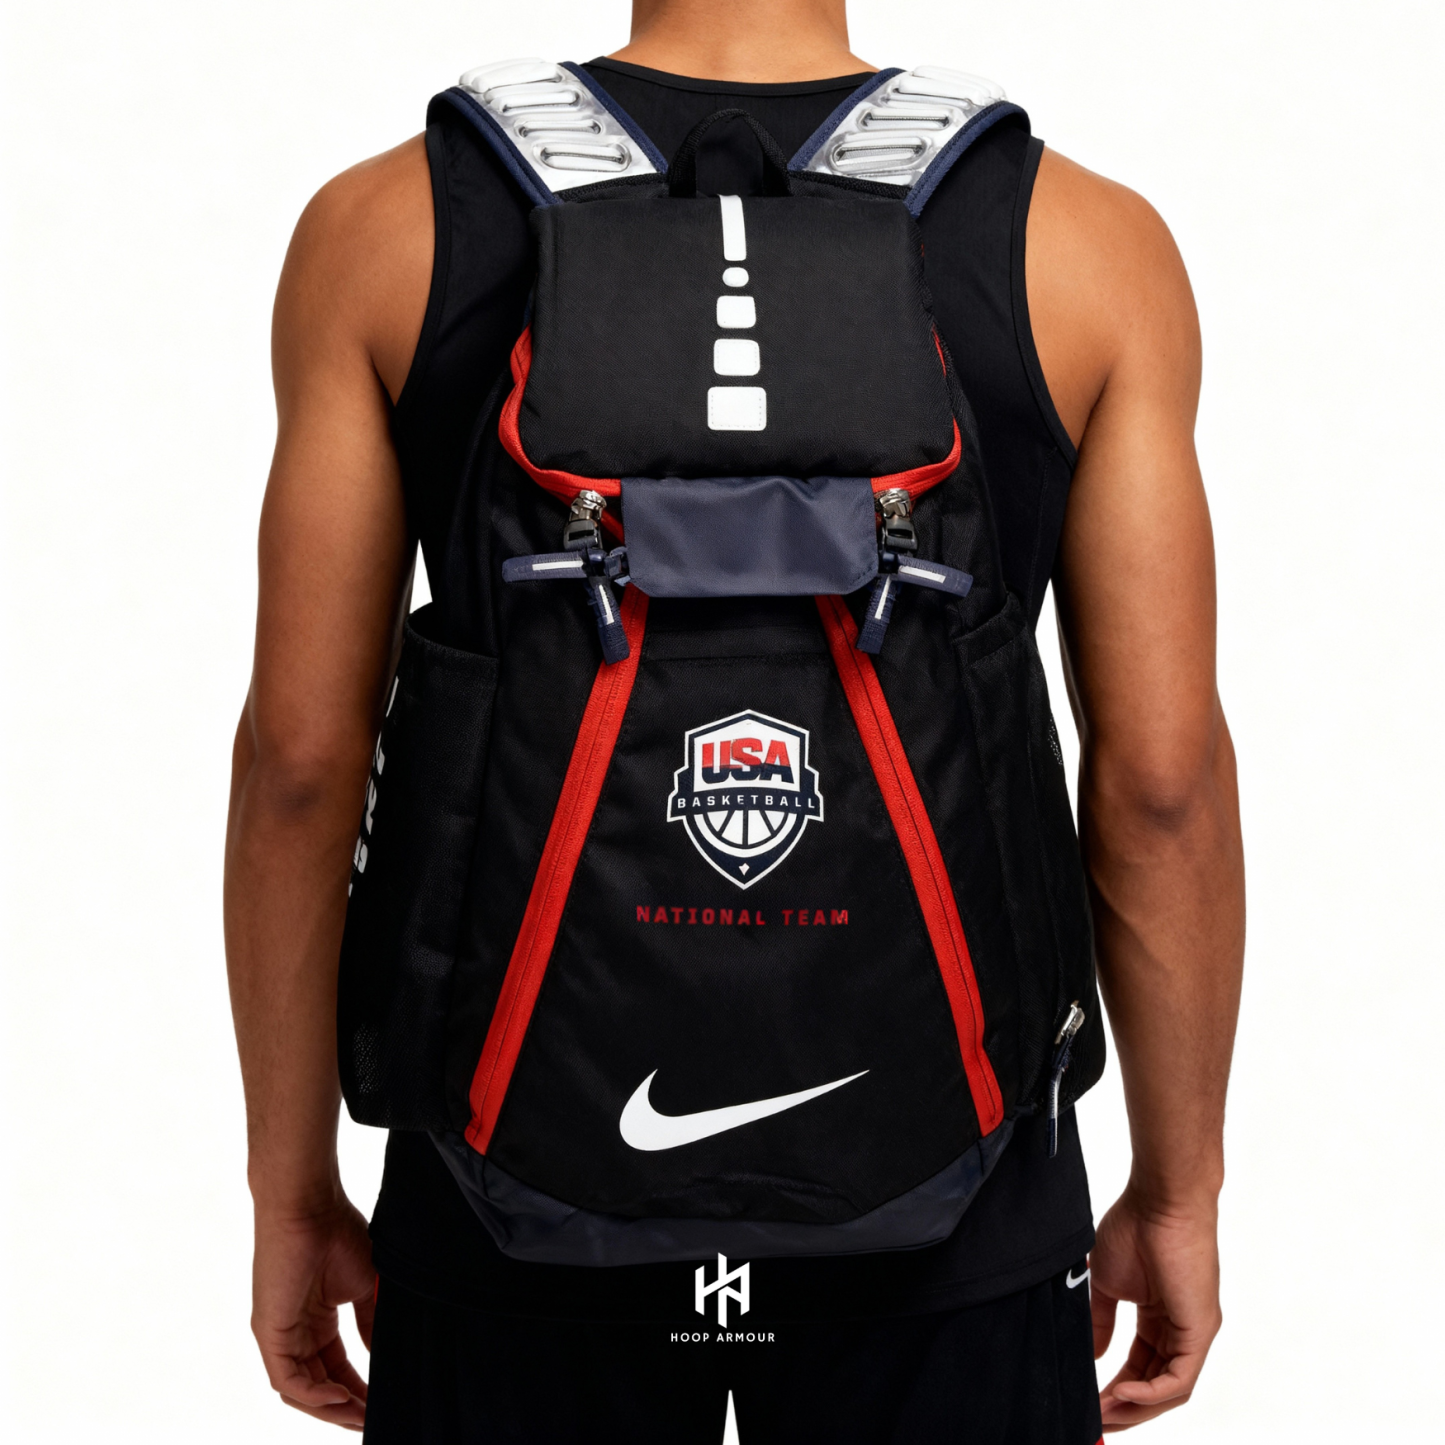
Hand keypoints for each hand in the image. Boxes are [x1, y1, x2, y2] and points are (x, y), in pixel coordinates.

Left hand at [252, 1194, 375, 1429]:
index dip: (359, 1391)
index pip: (336, 1370)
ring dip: (331, 1409)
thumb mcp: (364, 1286)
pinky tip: (342, 1398)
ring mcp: (279, 1337)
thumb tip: (383, 1356)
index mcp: (315, 1322)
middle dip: (347, 1409)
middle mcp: (294, 1334)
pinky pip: (288, 1381)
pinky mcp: (269, 1334)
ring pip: (302, 1392)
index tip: (383, 1405)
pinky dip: (315, 1395)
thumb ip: (371, 1323)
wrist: (309, 1207)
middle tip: (374, 1422)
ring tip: (362, 1418)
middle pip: (319, 1388)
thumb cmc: (337, 1233)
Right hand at [1090, 1185, 1221, 1430]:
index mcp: (1160, 1317)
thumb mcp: (1107, 1284)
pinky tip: (1121, 1392)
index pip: (1141, 1366)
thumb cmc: (1135, 1228)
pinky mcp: (1200, 1331)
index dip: (1116, 1388)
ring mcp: (1194, 1332)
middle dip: (1125, 1408)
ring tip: (1104, 1414)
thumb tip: (1090, 1355)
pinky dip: (1150, 1392)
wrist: (1159, 1202)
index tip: (1090, 1401)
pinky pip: (1179, 1378)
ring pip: (1169, 1389)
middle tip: (1096, 1420)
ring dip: (1136, 1407)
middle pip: (1156, 1386)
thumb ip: (1100, 1321)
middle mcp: (1181, 1330)